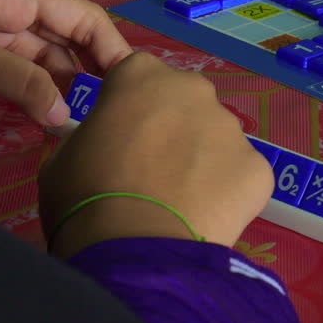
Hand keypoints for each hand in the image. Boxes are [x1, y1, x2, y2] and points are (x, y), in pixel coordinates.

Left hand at [0, 0, 131, 125]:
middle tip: (115, 120)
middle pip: (66, 41)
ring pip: (44, 65)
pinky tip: (54, 128)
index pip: (80, 14)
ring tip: (91, 131)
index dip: (109, 48)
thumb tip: (66, 118)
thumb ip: (18, 81)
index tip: (132, 90)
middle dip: (90, 75)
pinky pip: (20, 82)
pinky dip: (38, 103)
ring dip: (64, 94)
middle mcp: (7, 8)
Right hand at [39, 53, 272, 257]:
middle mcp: (193, 89)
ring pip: (217, 140)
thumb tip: (106, 145)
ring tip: (180, 203)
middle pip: (185, 103)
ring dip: (202, 162)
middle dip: (173, 130)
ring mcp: (231, 128)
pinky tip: (206, 219)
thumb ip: (93, 134)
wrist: (133, 248)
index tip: (122, 139)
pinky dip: (228, 194)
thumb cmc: (84, 195)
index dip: (130, 110)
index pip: (137, 78)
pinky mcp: (259, 168)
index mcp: (141, 74)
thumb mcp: (64, 154)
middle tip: (153, 173)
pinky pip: (242, 176)